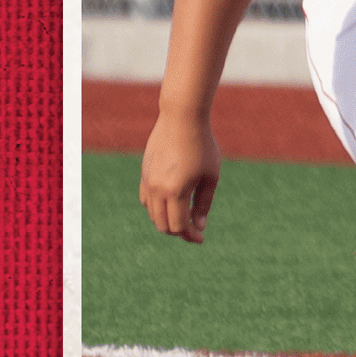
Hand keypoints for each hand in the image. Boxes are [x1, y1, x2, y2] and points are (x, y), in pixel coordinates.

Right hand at [138, 110, 221, 243]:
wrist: (182, 117)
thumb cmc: (202, 145)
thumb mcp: (211, 176)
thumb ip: (203, 203)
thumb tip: (198, 226)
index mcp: (175, 191)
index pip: (179, 225)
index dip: (190, 236)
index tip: (201, 238)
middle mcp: (157, 188)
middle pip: (163, 224)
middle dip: (179, 231)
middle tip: (194, 231)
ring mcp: (147, 180)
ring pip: (152, 214)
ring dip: (167, 221)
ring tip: (184, 218)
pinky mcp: (144, 172)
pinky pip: (146, 199)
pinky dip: (157, 208)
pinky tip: (172, 205)